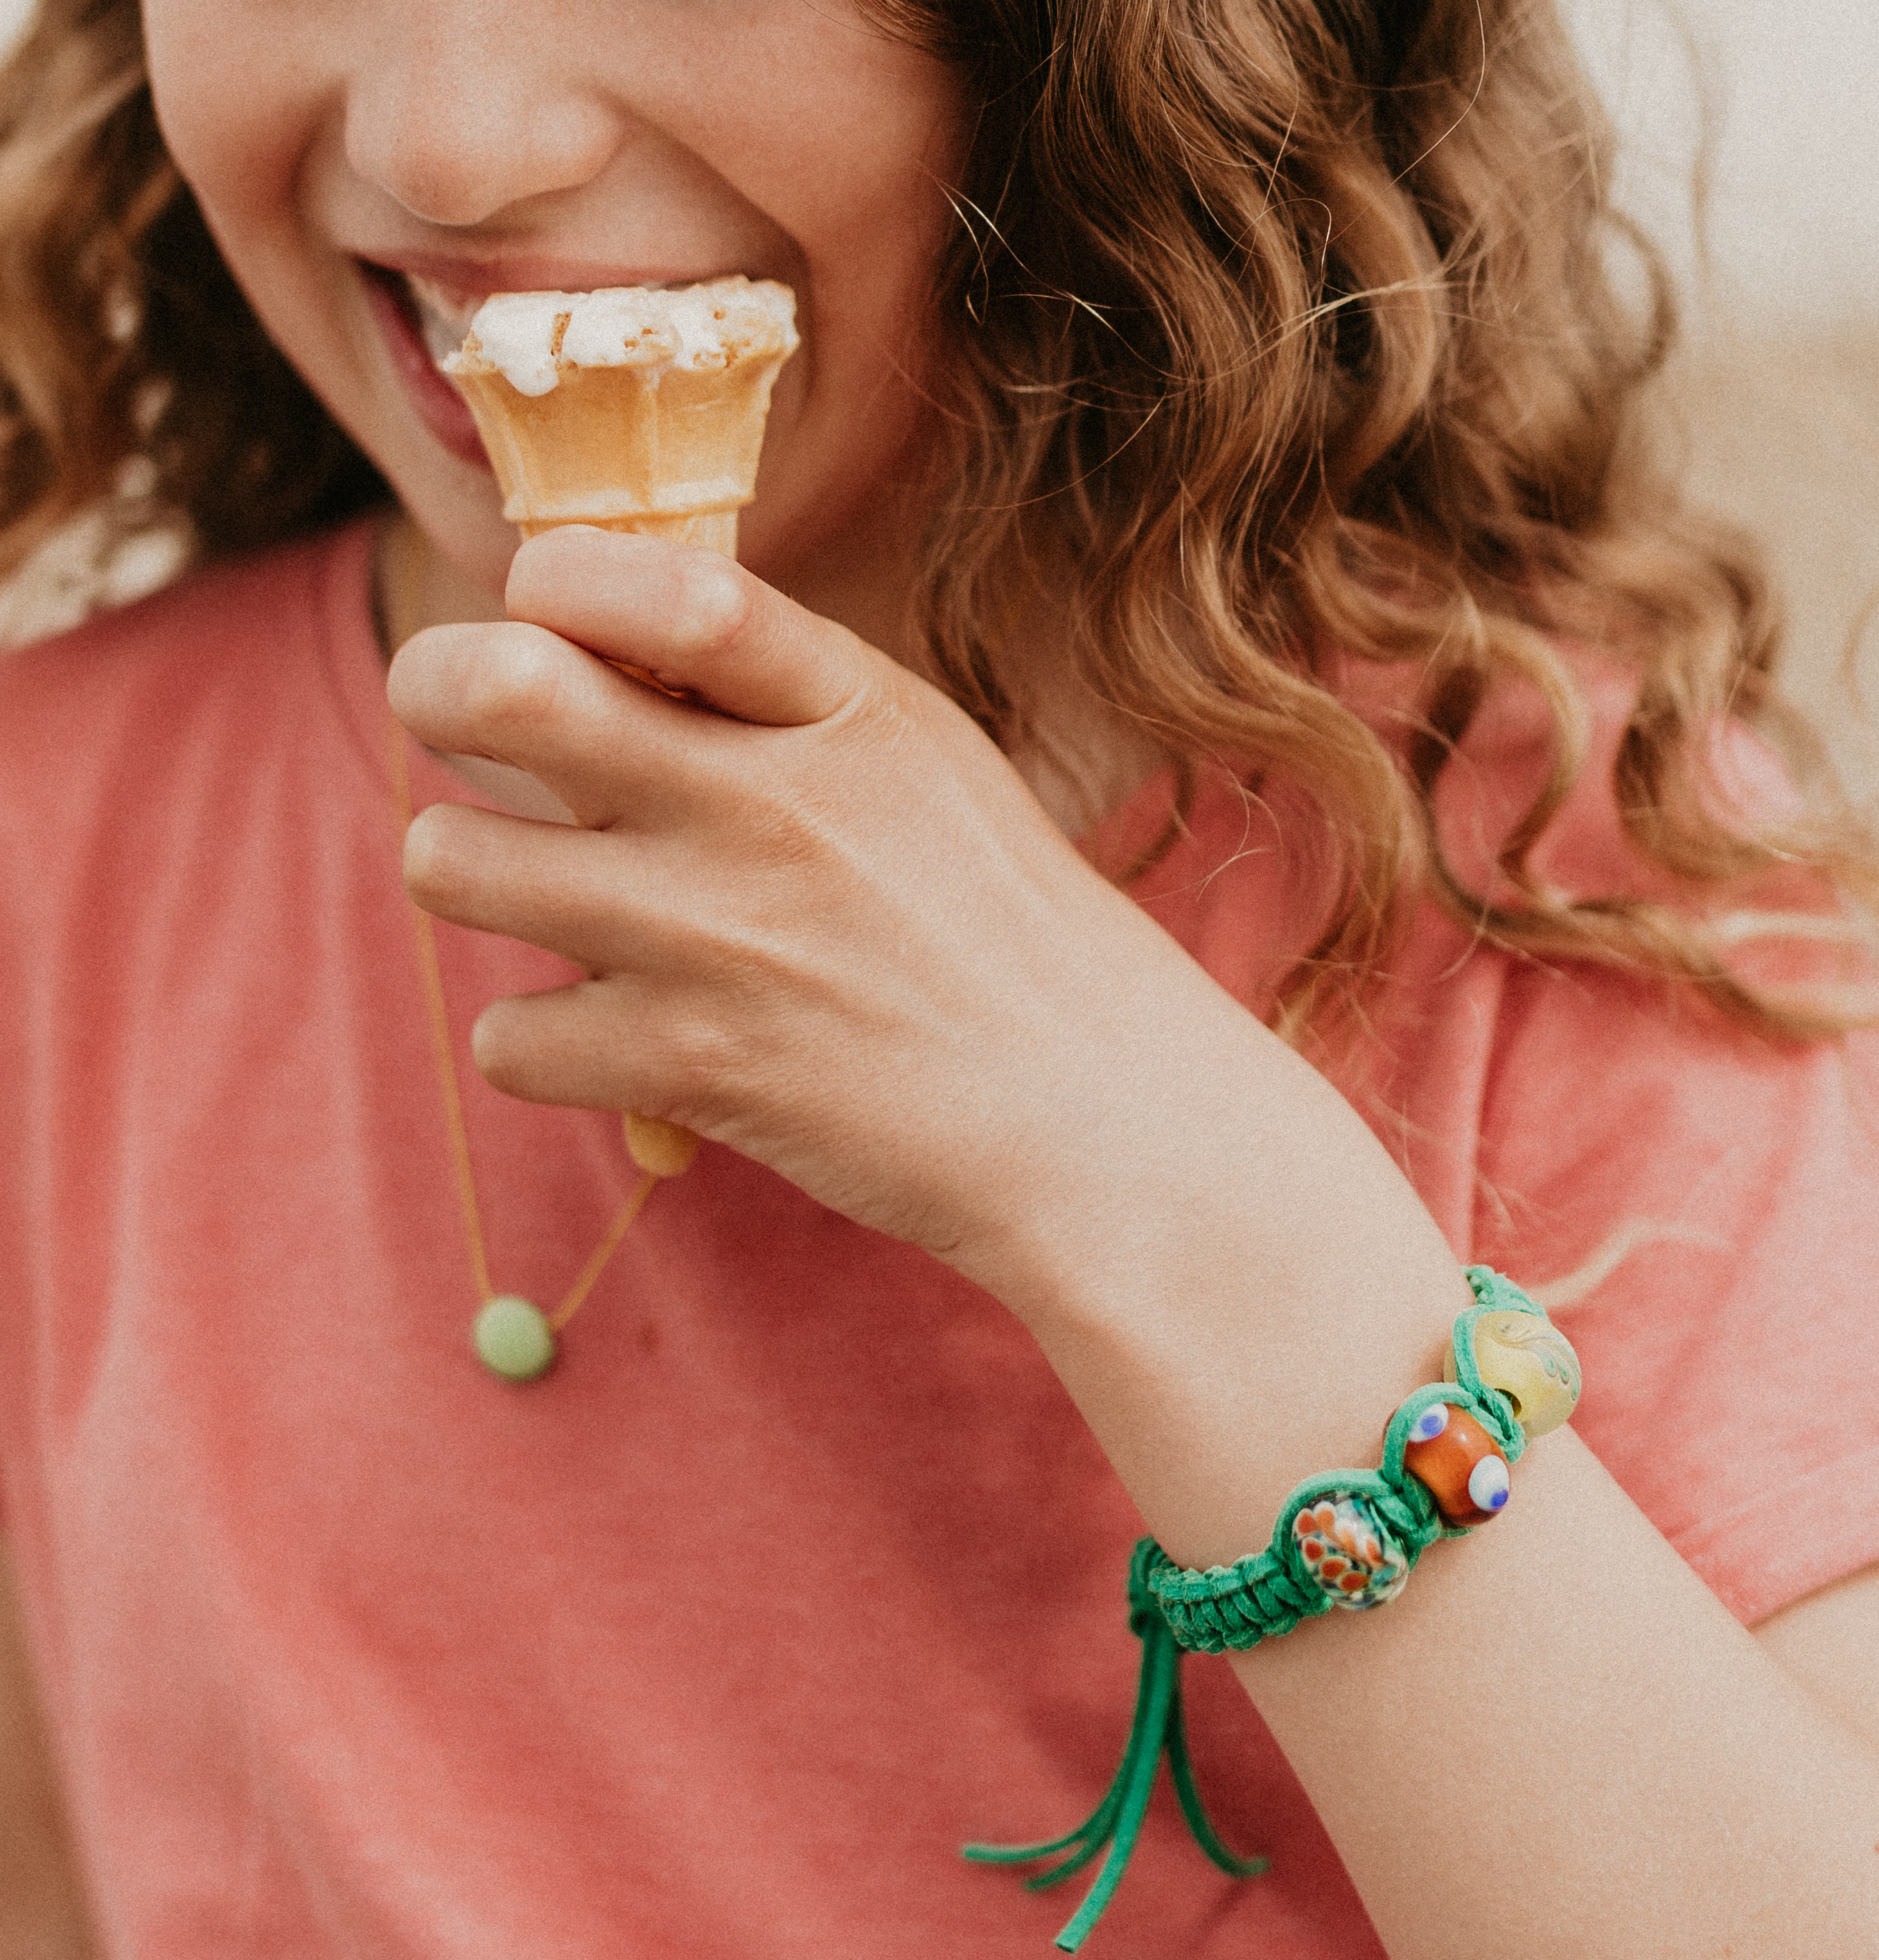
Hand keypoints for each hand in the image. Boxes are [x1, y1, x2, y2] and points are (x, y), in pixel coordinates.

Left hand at [386, 528, 1254, 1282]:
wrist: (1101, 1125)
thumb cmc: (1012, 941)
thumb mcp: (930, 768)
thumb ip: (784, 699)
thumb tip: (603, 644)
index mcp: (847, 709)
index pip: (656, 582)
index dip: (552, 578)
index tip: (541, 605)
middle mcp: (770, 805)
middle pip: (498, 690)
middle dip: (439, 689)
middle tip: (461, 717)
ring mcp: (720, 938)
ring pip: (454, 863)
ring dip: (470, 875)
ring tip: (538, 895)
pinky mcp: (690, 1069)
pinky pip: (507, 1037)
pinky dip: (541, 1045)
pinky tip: (614, 1041)